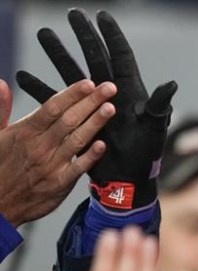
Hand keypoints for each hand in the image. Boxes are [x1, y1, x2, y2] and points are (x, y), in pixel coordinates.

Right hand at [0, 78, 115, 225]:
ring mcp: (50, 165)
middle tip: (109, 88)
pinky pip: (78, 168)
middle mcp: (38, 146)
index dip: (71, 94)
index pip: (52, 108)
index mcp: (24, 132)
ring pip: (76, 140)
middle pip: (69, 119)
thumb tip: (2, 84)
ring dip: (95, 123)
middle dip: (90, 102)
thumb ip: (0, 109)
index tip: (88, 83)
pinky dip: (91, 156)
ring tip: (111, 108)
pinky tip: (103, 145)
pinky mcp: (59, 184)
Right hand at [16, 9, 176, 211]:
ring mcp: (91, 106)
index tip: (101, 16)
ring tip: (43, 35)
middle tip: (72, 14)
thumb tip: (171, 84)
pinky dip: (41, 90)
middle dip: (84, 36)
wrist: (129, 180)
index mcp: (129, 91)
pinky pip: (55, 103)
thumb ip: (159, 105)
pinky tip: (24, 78)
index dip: (112, 36)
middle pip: (93, 58)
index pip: (120, 57)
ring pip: (71, 74)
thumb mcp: (154, 128)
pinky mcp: (77, 120)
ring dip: (57, 55)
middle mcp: (109, 94)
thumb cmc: (146, 154)